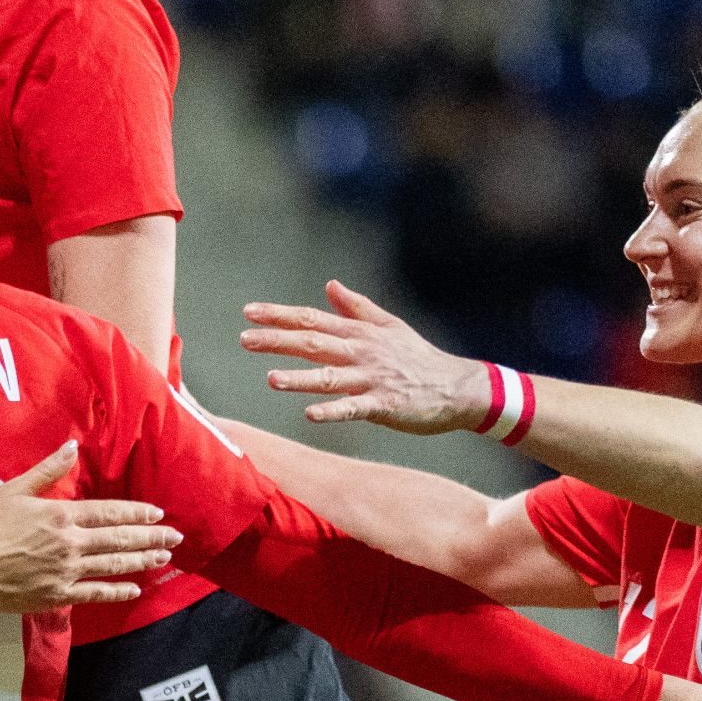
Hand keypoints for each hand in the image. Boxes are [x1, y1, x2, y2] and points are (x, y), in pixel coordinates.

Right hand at [0, 447, 181, 612]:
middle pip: (120, 539)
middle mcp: (70, 543)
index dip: (137, 512)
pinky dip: (117, 591)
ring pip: (114, 564)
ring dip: (143, 560)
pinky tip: (135, 588)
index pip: (110, 512)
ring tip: (164, 558)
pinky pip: (95, 594)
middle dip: (151, 537)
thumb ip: (47, 471)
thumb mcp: (13, 490)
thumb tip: (71, 447)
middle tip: (176, 537)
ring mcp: (66, 571)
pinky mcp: (57, 595)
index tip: (158, 513)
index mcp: (61, 515)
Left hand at [240, 280, 488, 433]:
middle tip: (244, 339)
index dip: (280, 316)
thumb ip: (357, 307)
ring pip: (329, 377)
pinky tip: (309, 414)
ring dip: (299, 378)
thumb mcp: (389, 326)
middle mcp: (362, 352)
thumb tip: (330, 286)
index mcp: (360, 334)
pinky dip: (332, 411)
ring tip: (270, 378)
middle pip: (314, 343)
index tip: (249, 313)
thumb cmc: (418, 358)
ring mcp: (372, 379)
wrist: (457, 387)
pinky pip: (354, 408)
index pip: (313, 320)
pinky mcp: (384, 405)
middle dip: (277, 340)